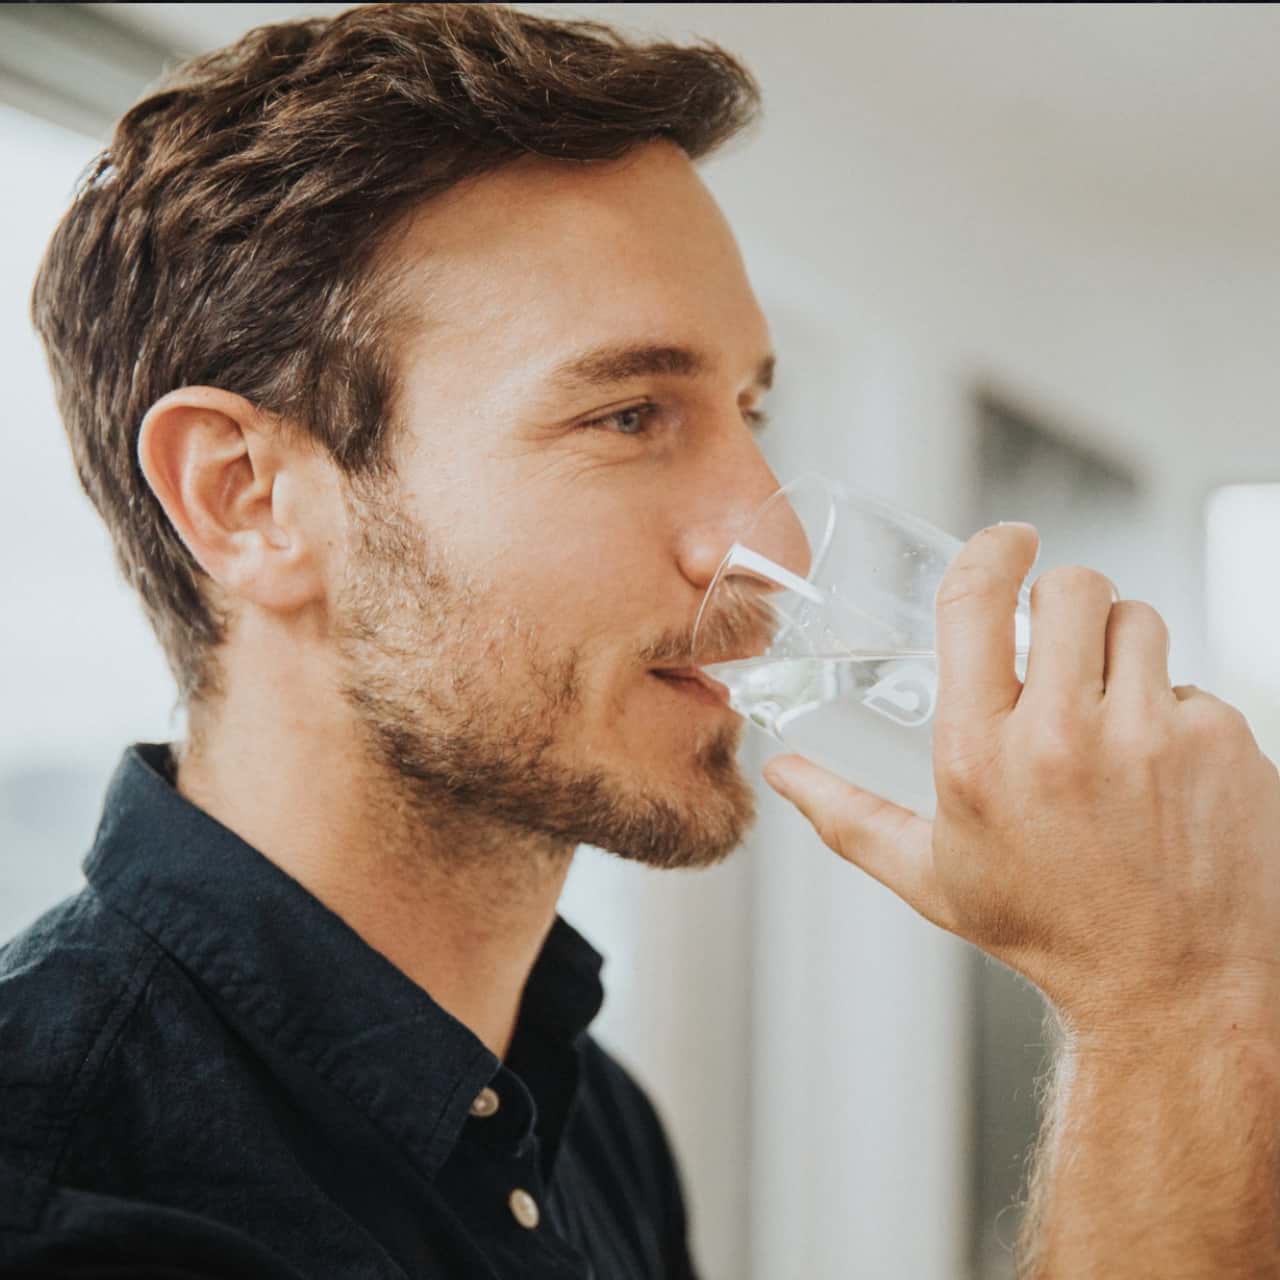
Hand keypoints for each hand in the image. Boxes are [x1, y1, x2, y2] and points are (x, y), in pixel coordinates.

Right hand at [763, 523, 1279, 1043]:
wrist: (1173, 989)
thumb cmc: (1047, 929)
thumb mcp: (931, 877)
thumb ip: (846, 815)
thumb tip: (783, 772)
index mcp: (978, 756)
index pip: (976, 601)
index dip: (992, 550)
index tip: (1008, 540)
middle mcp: (1062, 736)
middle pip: (1072, 588)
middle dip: (1063, 602)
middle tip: (1061, 644)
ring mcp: (1152, 735)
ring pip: (1138, 620)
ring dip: (1120, 649)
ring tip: (1112, 714)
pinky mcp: (1222, 742)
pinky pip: (1193, 683)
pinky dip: (1175, 711)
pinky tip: (1162, 772)